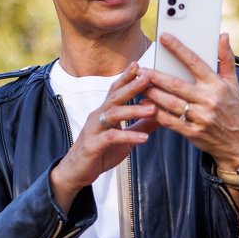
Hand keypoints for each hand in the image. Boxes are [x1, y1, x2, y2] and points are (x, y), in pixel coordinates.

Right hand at [49, 64, 157, 213]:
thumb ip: (141, 125)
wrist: (77, 171)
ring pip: (113, 114)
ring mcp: (94, 129)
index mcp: (105, 112)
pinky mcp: (93, 145)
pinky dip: (129, 137)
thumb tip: (161, 115)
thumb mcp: (124, 138)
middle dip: (131, 86)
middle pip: (115, 97)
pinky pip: (112, 138)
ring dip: (134, 110)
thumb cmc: (100, 151)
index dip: (127, 78)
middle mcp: (98, 116)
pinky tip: (144, 138)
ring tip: (152, 109)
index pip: (116, 90)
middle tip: (147, 77)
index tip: (141, 65)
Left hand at [141, 32, 238, 168]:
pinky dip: (155, 112)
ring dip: (151, 93)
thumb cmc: (233, 108)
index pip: (195, 62)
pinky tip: (144, 104)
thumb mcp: (233, 83)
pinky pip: (169, 121)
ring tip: (138, 84)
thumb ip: (226, 59)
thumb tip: (223, 35)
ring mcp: (200, 117)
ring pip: (170, 103)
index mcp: (217, 85)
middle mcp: (209, 100)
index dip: (178, 49)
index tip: (164, 37)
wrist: (238, 143)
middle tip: (140, 69)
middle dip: (155, 76)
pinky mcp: (192, 132)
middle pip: (176, 84)